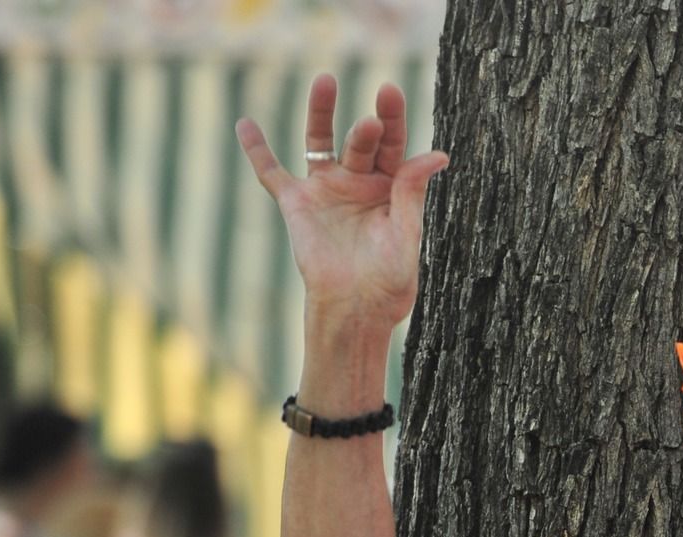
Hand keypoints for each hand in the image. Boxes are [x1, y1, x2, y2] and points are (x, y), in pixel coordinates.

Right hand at [236, 75, 449, 327]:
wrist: (354, 310)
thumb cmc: (389, 281)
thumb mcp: (407, 235)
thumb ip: (412, 194)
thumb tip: (437, 155)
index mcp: (391, 188)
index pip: (393, 145)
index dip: (392, 119)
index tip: (390, 92)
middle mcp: (358, 182)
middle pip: (361, 141)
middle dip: (367, 130)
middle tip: (372, 122)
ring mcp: (326, 190)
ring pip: (319, 141)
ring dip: (320, 112)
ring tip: (325, 81)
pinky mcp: (296, 205)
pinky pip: (272, 173)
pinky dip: (257, 150)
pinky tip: (245, 124)